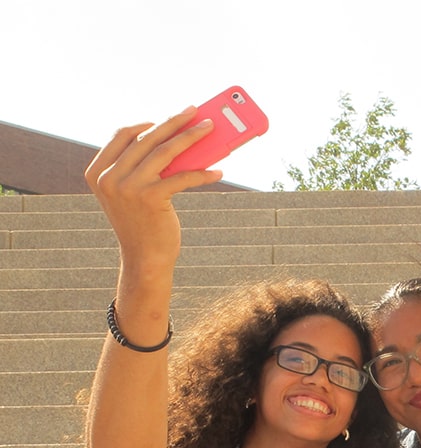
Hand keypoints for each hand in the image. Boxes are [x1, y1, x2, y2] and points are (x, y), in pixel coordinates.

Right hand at [85, 110, 220, 279]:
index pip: (121, 136)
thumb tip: (177, 143)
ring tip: (209, 129)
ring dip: (191, 137)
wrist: (145, 260)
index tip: (165, 117)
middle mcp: (110, 177)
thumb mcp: (135, 193)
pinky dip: (202, 173)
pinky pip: (181, 177)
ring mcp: (128, 187)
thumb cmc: (144, 225)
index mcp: (98, 172)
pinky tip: (217, 171)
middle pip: (146, 138)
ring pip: (165, 151)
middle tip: (195, 111)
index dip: (144, 124)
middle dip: (174, 122)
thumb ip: (143, 169)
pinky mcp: (151, 198)